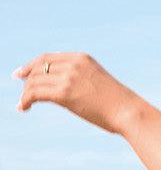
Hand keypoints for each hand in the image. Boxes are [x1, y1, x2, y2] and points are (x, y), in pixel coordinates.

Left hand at [12, 52, 141, 136]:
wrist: (129, 112)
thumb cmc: (118, 104)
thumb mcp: (98, 82)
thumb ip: (80, 80)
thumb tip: (63, 92)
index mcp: (82, 58)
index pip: (48, 57)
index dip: (31, 65)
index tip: (22, 74)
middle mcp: (73, 64)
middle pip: (38, 68)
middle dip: (26, 79)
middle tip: (21, 91)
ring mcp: (68, 77)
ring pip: (34, 81)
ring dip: (26, 93)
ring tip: (23, 104)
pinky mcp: (64, 93)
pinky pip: (35, 93)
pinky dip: (25, 100)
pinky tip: (24, 107)